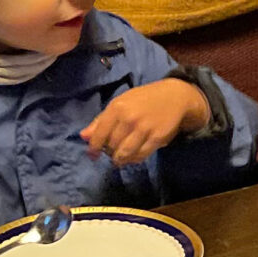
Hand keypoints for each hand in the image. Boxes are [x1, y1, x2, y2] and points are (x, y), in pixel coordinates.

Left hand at [83, 78, 209, 162]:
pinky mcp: (157, 137)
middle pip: (112, 146)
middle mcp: (129, 118)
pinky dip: (134, 159)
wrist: (174, 96)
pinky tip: (133, 156)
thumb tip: (83, 136)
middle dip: (109, 153)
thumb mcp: (120, 103)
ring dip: (120, 160)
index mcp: (117, 108)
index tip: (92, 155)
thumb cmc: (143, 99)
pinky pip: (141, 155)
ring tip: (120, 158)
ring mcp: (144, 129)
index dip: (94, 148)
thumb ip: (101, 120)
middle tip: (111, 153)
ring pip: (125, 153)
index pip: (99, 134)